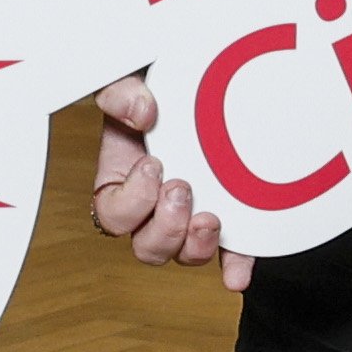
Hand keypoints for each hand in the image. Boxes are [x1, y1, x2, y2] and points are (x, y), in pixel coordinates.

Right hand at [90, 75, 253, 290]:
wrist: (206, 76)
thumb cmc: (161, 82)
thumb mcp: (130, 77)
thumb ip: (122, 91)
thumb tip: (143, 112)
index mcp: (124, 178)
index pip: (113, 215)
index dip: (131, 201)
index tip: (152, 164)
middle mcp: (155, 204)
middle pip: (148, 247)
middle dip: (164, 226)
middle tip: (182, 187)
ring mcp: (193, 211)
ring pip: (184, 254)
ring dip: (195, 245)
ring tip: (211, 216)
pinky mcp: (230, 214)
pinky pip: (231, 249)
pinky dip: (235, 264)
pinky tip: (237, 275)